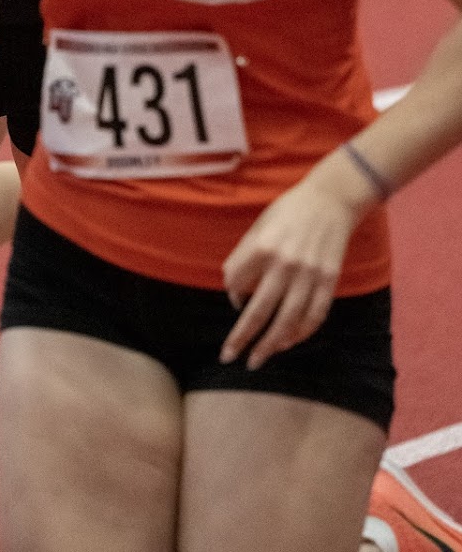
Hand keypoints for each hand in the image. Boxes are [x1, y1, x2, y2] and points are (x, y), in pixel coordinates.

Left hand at [219, 170, 361, 369]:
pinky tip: (287, 343)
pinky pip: (314, 316)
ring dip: (270, 345)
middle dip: (241, 338)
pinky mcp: (329, 281)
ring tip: (257, 360)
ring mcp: (309, 275)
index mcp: (263, 247)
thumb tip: (233, 287)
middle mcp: (285, 264)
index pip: (237, 284)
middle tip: (229, 357)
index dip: (232, 295)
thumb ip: (244, 255)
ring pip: (287, 321)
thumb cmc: (289, 211)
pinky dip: (300, 333)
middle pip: (259, 311)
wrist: (331, 200)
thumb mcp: (260, 225)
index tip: (236, 299)